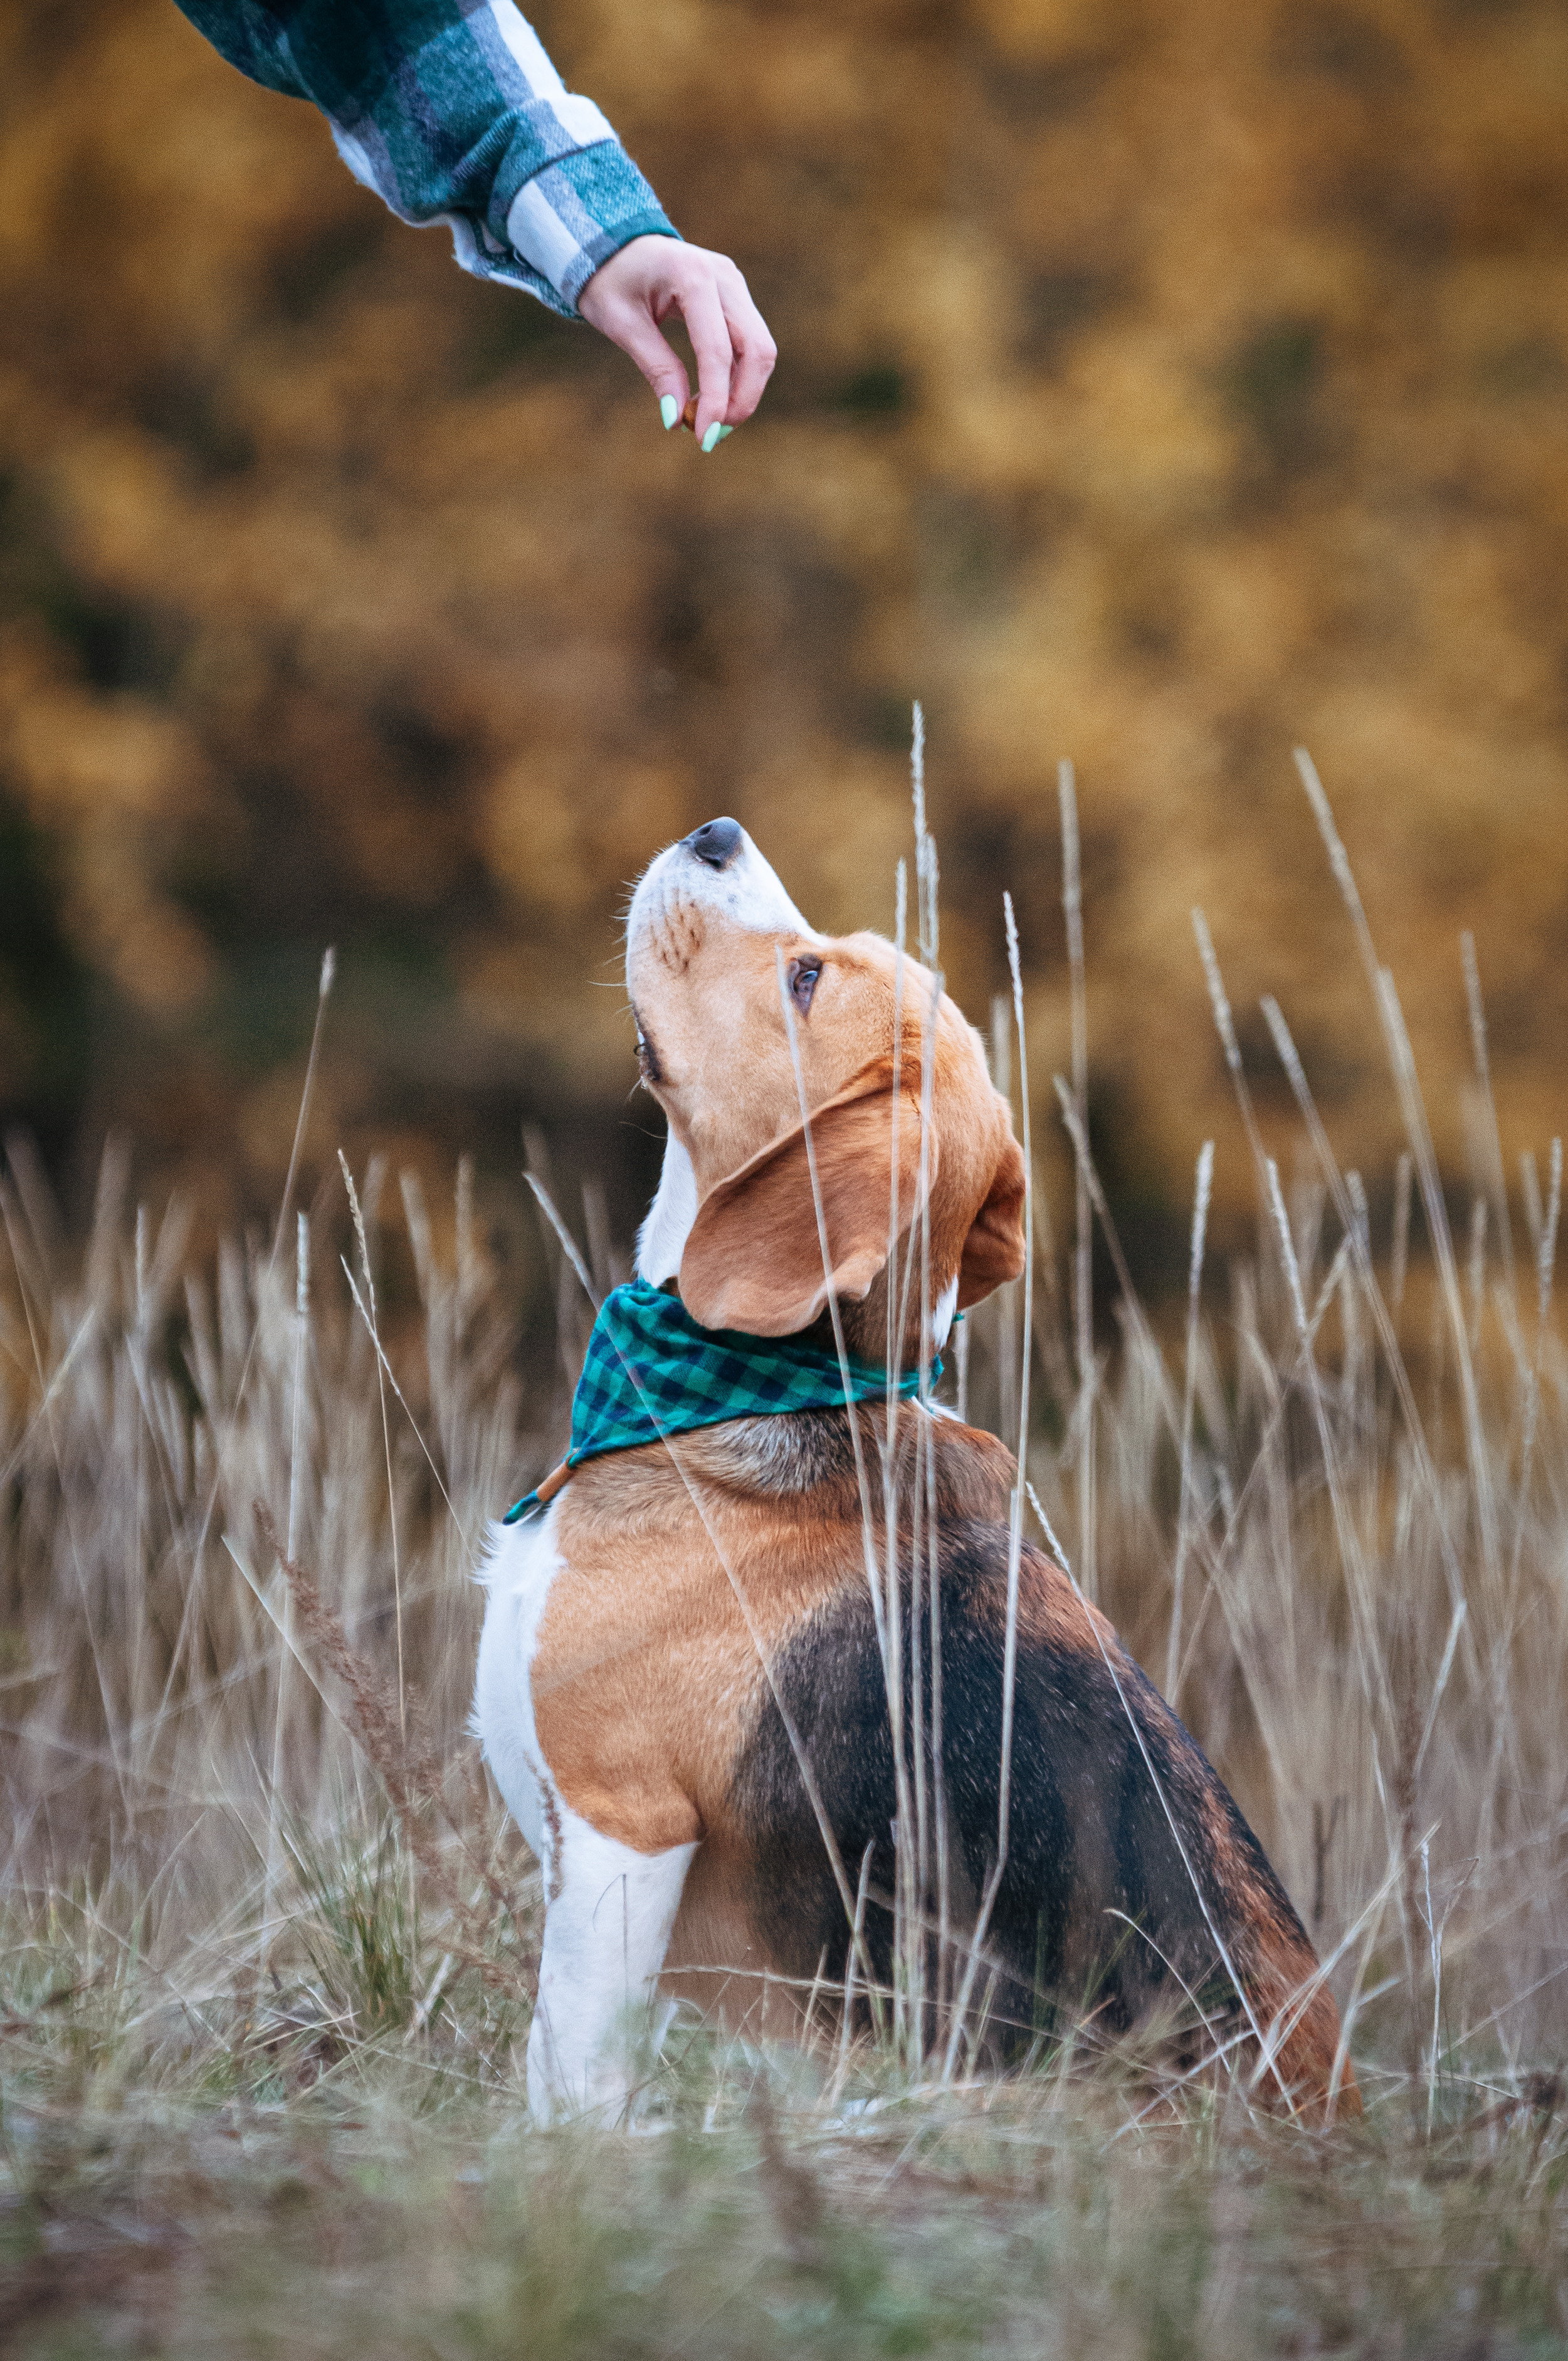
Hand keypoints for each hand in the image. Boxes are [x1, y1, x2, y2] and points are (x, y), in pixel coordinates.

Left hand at [577, 236, 775, 448]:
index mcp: (693, 276)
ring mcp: (734, 284)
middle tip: (711, 435)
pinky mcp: (735, 296)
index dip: (716, 399)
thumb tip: (678, 419)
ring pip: (760, 349)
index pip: (718, 349)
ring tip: (708, 419)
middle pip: (756, 349)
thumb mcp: (622, 324)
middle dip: (741, 399)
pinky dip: (736, 377)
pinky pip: (749, 344)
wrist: (613, 242)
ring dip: (742, 392)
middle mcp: (724, 276)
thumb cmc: (610, 279)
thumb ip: (656, 368)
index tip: (703, 438)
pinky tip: (710, 397)